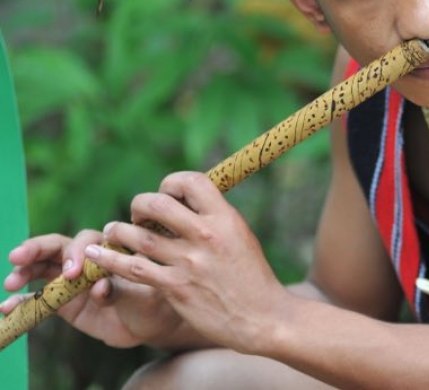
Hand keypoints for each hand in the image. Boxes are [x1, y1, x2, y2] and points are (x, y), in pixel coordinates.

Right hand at [2, 230, 181, 347]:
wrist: (151, 324)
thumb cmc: (155, 301)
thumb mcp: (145, 297)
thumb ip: (122, 290)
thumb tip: (99, 288)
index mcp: (110, 249)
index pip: (88, 241)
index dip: (77, 252)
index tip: (73, 272)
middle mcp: (88, 258)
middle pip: (58, 246)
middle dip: (36, 249)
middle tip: (18, 258)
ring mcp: (72, 278)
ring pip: (42, 267)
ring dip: (24, 272)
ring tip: (10, 284)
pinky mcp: (62, 300)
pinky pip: (37, 297)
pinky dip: (21, 301)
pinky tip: (7, 307)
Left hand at [83, 171, 290, 353]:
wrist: (262, 317)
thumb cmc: (252, 276)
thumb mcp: (241, 236)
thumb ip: (214, 219)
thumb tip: (185, 202)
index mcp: (226, 218)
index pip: (191, 182)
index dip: (171, 183)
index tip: (165, 195)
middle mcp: (207, 236)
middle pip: (158, 204)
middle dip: (140, 204)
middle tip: (137, 215)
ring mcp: (189, 263)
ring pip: (139, 236)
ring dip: (118, 230)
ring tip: (112, 231)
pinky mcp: (175, 288)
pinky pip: (133, 268)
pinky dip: (109, 259)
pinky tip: (97, 255)